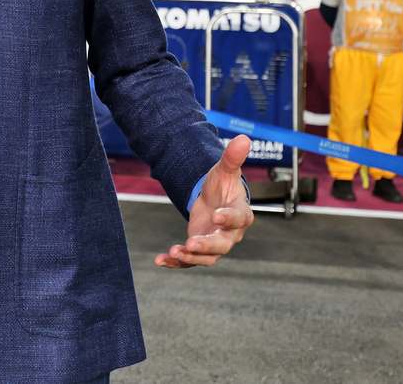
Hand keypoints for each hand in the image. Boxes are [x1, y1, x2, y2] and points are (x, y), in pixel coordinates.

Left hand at [156, 135, 253, 268]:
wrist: (212, 199)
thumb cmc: (222, 185)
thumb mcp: (224, 170)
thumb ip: (232, 158)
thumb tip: (243, 139)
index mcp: (241, 213)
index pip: (238, 218)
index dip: (228, 218)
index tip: (216, 215)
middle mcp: (230, 234)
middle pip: (222, 244)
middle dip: (206, 245)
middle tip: (190, 243)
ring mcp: (215, 244)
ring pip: (207, 257)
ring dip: (190, 257)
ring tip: (172, 252)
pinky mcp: (200, 250)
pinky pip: (190, 261)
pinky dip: (176, 262)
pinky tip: (159, 260)